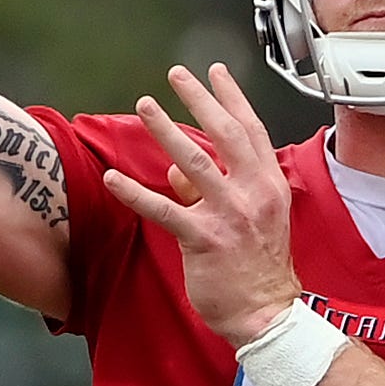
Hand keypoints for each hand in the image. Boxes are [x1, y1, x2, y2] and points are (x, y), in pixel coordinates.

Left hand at [103, 64, 301, 348]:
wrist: (266, 313)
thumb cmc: (258, 267)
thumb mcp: (253, 218)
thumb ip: (218, 188)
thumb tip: (179, 170)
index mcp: (270, 185)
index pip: (251, 130)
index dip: (232, 98)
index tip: (216, 72)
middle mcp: (254, 194)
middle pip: (225, 135)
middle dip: (199, 100)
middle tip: (176, 75)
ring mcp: (230, 215)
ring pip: (193, 162)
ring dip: (167, 129)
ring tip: (145, 105)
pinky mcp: (204, 239)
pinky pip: (164, 210)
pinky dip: (136, 193)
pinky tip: (115, 178)